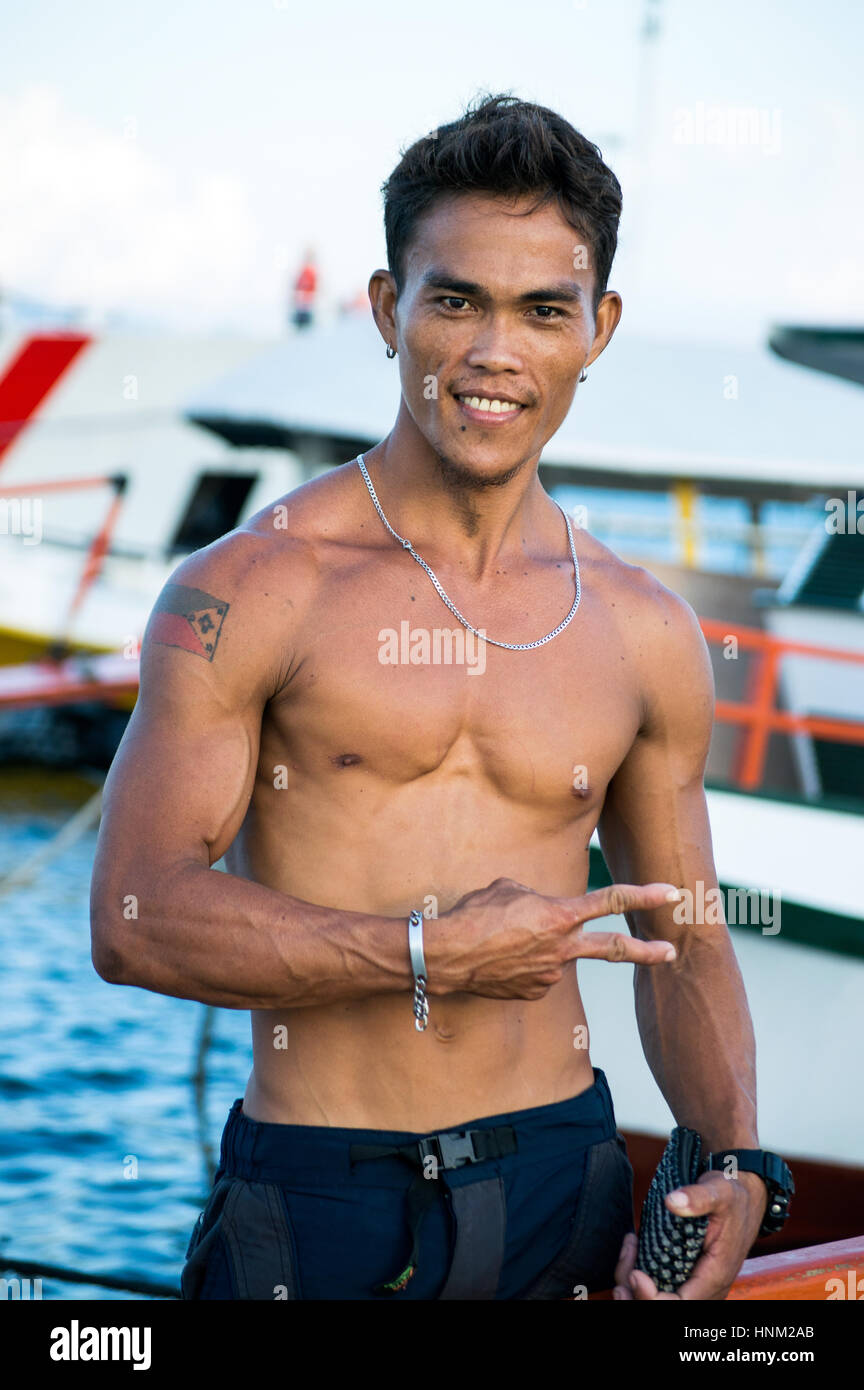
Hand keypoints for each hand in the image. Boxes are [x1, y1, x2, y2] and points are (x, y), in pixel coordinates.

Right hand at [427, 877, 680, 999]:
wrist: (449, 957)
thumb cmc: (475, 915)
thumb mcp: (509, 888)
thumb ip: (536, 896)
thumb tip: (542, 908)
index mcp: (558, 915)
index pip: (611, 901)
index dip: (644, 896)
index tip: (670, 893)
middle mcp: (561, 947)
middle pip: (613, 948)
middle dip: (646, 952)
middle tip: (671, 952)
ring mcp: (550, 974)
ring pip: (556, 953)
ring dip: (539, 945)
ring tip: (505, 940)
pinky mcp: (535, 992)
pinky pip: (538, 971)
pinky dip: (525, 962)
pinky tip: (501, 957)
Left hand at [613, 1169, 767, 1300]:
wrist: (746, 1198)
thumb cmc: (734, 1196)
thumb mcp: (720, 1190)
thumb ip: (698, 1197)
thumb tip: (673, 1201)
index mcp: (715, 1275)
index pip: (679, 1304)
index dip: (651, 1297)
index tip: (635, 1272)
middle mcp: (705, 1288)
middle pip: (664, 1306)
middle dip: (637, 1293)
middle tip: (625, 1265)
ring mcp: (695, 1285)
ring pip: (658, 1300)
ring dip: (633, 1283)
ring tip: (627, 1250)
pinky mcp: (686, 1276)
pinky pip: (660, 1288)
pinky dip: (639, 1274)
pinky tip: (633, 1249)